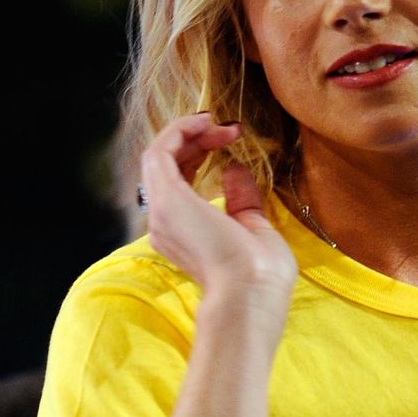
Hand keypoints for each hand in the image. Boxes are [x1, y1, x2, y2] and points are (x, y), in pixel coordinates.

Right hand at [140, 113, 297, 300]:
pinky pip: (159, 152)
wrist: (251, 294)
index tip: (230, 139)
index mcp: (182, 233)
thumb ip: (240, 199)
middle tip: (228, 129)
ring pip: (159, 156)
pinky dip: (179, 131)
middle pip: (167, 165)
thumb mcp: (253, 226)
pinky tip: (203, 122)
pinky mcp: (167, 199)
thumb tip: (234, 169)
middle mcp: (164, 223)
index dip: (200, 153)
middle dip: (196, 139)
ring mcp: (162, 211)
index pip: (178, 181)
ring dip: (188, 132)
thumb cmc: (259, 275)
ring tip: (216, 123)